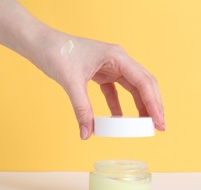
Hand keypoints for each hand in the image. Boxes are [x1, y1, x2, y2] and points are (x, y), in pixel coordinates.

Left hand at [30, 32, 164, 139]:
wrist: (41, 44)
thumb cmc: (57, 52)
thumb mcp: (71, 82)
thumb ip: (81, 109)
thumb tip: (87, 134)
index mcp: (117, 56)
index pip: (143, 82)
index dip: (153, 103)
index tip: (158, 121)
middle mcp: (119, 60)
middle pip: (144, 84)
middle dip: (153, 105)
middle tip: (159, 126)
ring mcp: (111, 66)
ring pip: (133, 88)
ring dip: (140, 106)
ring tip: (145, 125)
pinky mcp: (102, 73)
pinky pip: (116, 91)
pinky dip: (119, 106)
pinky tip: (119, 120)